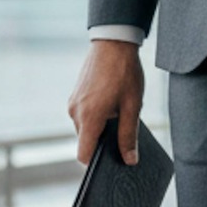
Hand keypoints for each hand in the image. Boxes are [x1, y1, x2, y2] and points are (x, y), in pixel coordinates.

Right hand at [67, 41, 144, 165]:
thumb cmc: (125, 73)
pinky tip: (113, 106)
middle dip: (102, 143)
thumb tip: (129, 160)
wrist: (113, 42)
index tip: (112, 164)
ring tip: (120, 115)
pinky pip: (84, 115)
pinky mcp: (75, 96)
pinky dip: (96, 117)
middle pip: (86, 141)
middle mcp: (76, 112)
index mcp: (89, 117)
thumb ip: (129, 135)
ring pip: (85, 128)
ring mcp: (73, 103)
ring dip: (100, 128)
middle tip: (124, 138)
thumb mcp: (133, 106)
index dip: (96, 163)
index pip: (84, 154)